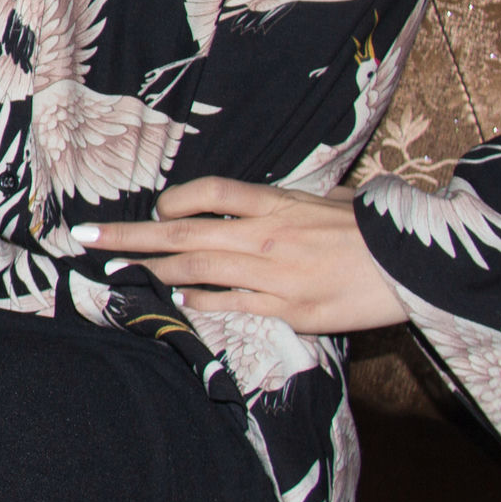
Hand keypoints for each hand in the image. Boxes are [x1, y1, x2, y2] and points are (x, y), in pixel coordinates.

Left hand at [74, 178, 408, 336]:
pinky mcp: (286, 309)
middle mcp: (264, 234)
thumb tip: (251, 204)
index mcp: (275, 202)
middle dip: (128, 235)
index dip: (172, 201)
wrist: (415, 265)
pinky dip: (197, 300)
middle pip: (181, 231)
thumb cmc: (373, 229)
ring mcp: (271, 274)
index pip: (207, 192)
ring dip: (151, 270)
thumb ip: (285, 202)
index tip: (154, 210)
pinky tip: (177, 298)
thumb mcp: (328, 199)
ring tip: (118, 270)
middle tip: (84, 237)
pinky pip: (227, 304)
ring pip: (194, 270)